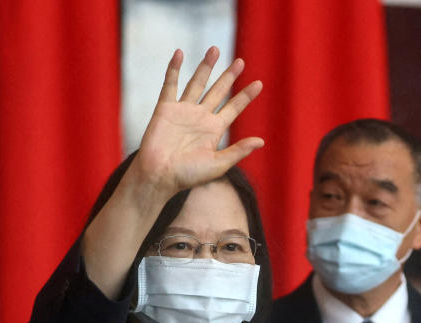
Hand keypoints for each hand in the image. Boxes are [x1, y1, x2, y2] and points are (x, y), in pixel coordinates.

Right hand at [133, 47, 263, 193]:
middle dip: (229, 76)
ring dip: (206, 66)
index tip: (259, 84)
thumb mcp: (219, 165)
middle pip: (218, 91)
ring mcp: (183, 111)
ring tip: (215, 49)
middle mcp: (200, 117)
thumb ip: (238, 151)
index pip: (234, 108)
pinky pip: (170, 84)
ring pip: (197, 83)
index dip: (246, 96)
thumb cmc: (188, 175)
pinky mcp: (165, 108)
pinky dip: (174, 69)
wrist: (160, 176)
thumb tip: (261, 141)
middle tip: (241, 61)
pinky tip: (179, 53)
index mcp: (214, 130)